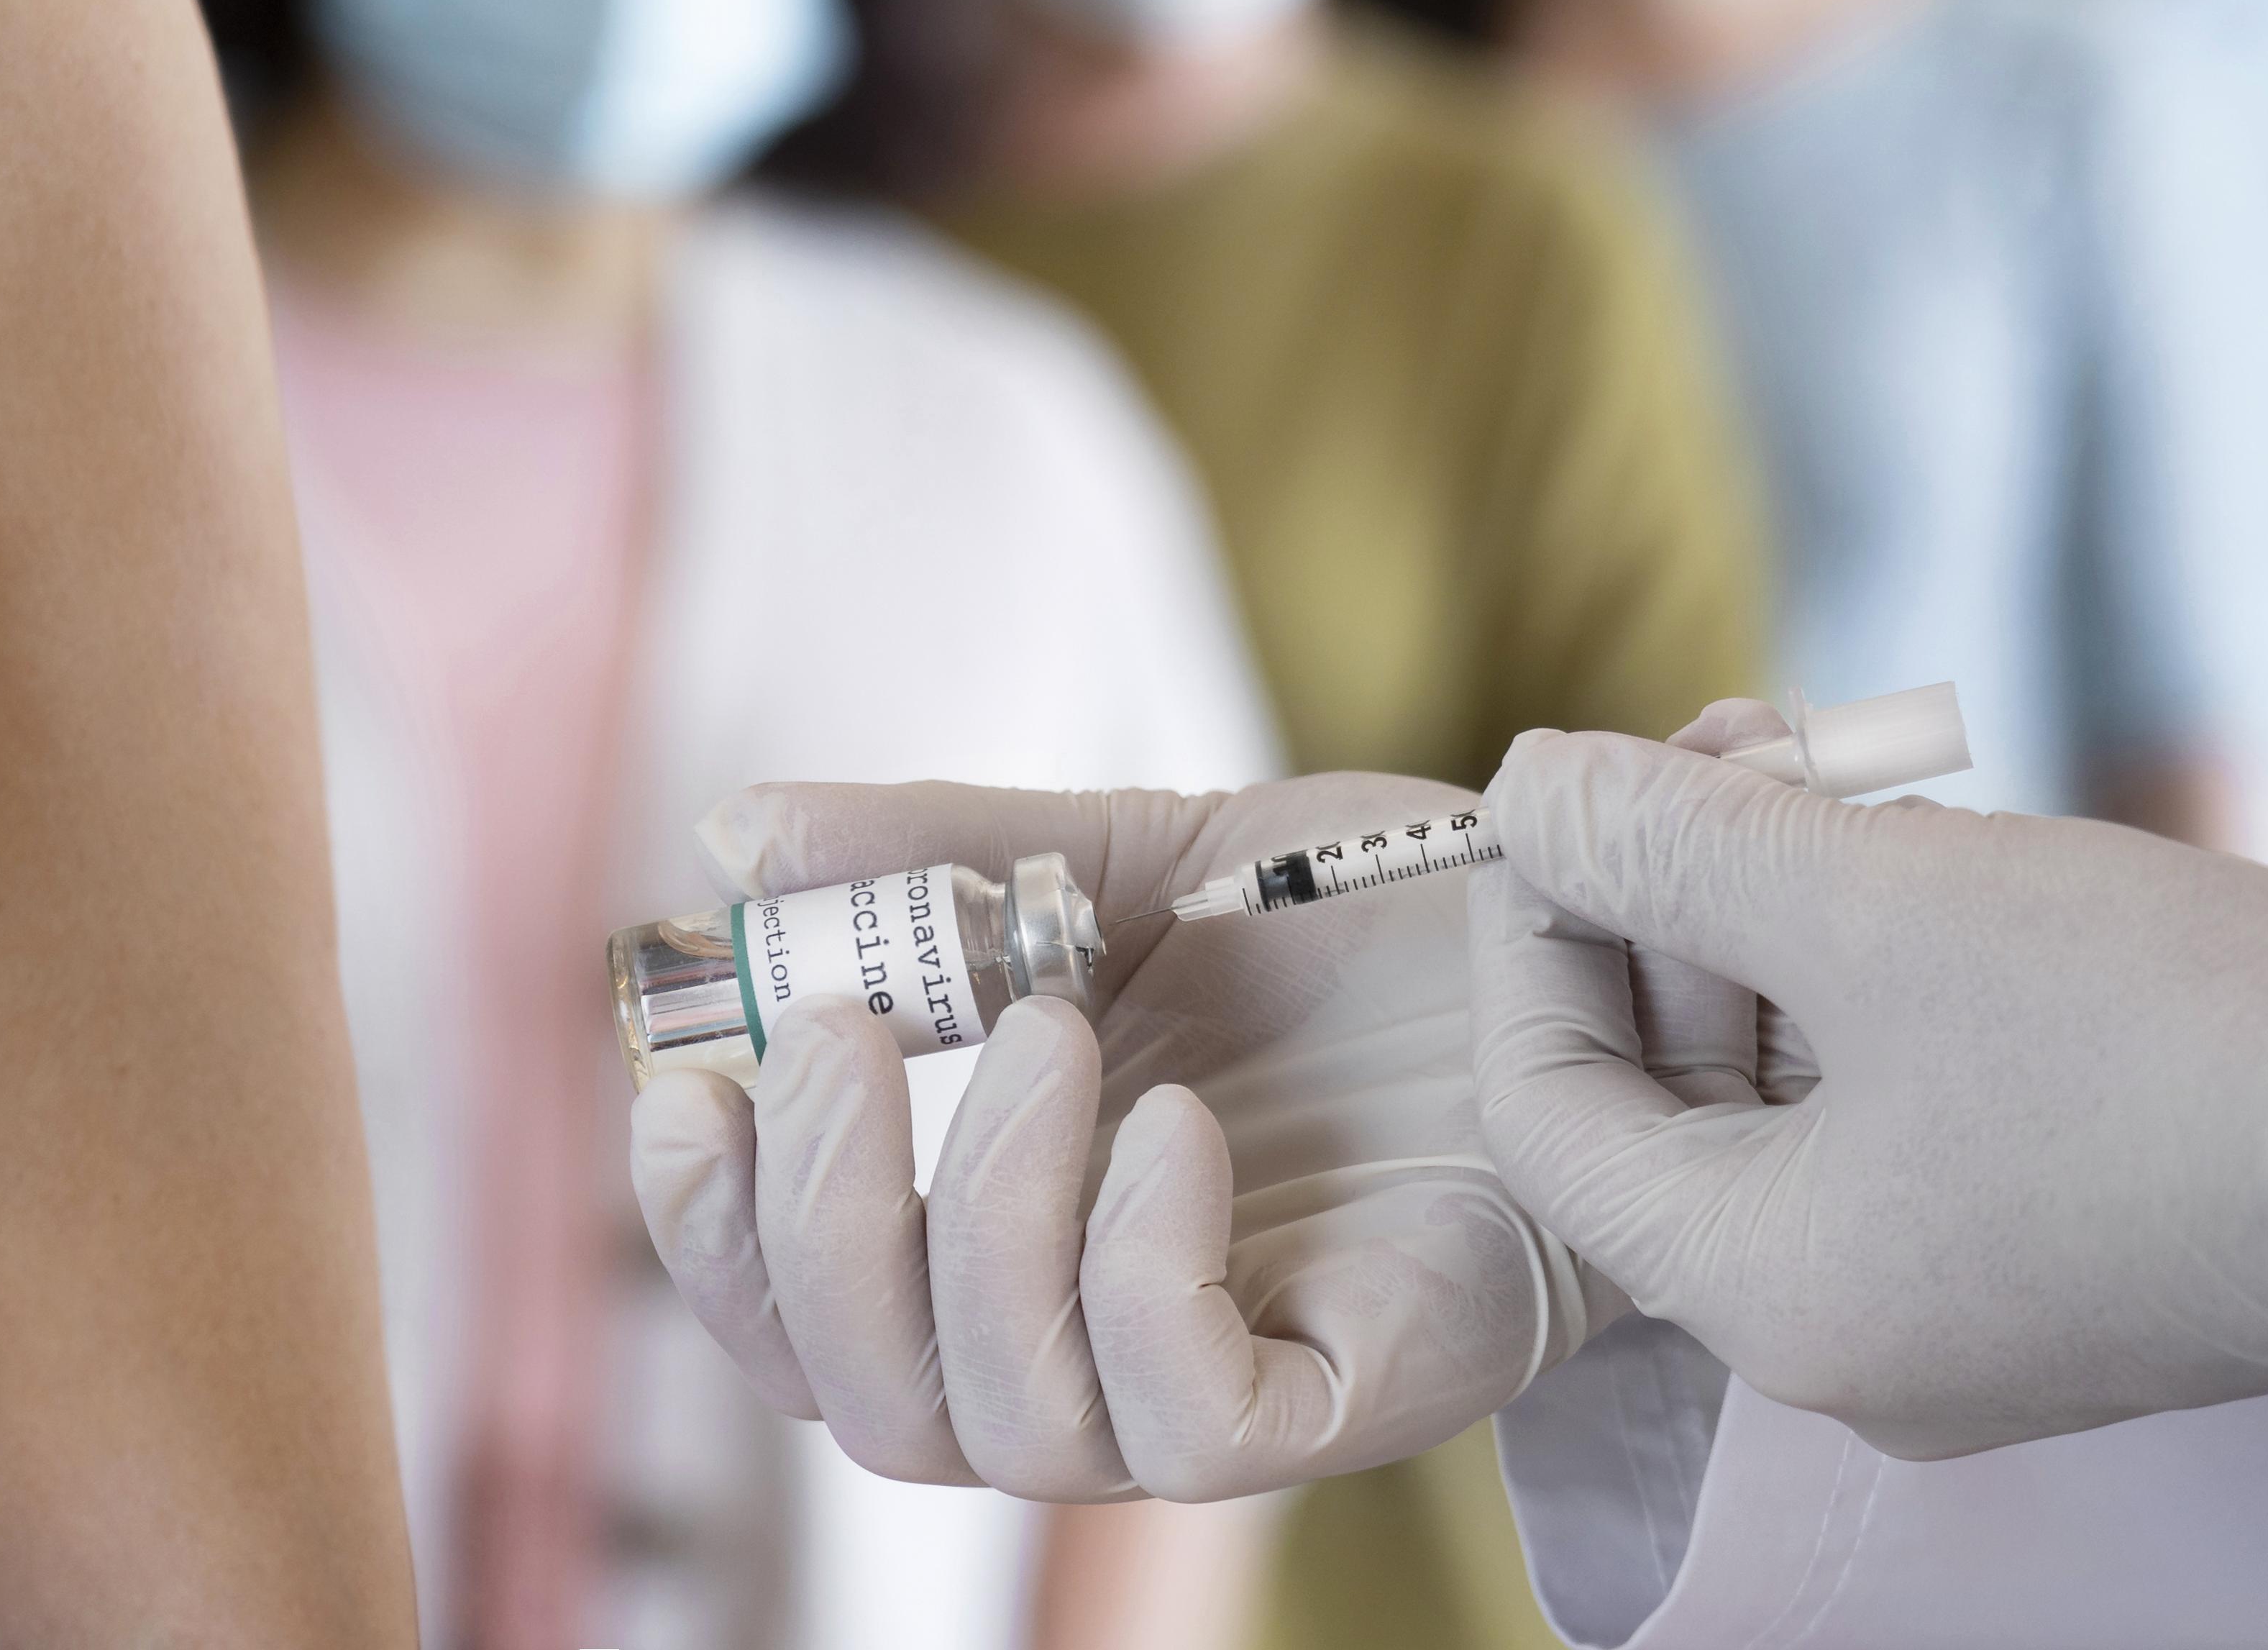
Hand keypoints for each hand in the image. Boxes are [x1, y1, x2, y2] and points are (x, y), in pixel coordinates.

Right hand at [630, 776, 1609, 1502]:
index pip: (799, 1317)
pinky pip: (1188, 1430)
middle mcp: (1087, 1335)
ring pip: (1011, 1429)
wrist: (1585, 935)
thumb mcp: (1128, 856)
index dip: (713, 1238)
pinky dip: (1138, 1280)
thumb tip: (734, 838)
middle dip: (825, 1227)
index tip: (682, 1091)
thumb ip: (938, 859)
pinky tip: (1174, 1126)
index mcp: (1004, 1230)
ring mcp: (1216, 1378)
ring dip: (988, 1223)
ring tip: (1057, 1034)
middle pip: (874, 1401)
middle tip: (855, 1033)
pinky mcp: (1344, 1393)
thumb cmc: (1358, 923)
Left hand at [1472, 702, 2267, 1460]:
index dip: (1536, 933)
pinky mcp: (2076, 1235)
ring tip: (1834, 757)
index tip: (1570, 782)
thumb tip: (1524, 788)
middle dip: (1680, 890)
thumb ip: (1675, 842)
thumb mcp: (1879, 904)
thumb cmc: (2160, 1036)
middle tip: (1734, 725)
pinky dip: (1895, 963)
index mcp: (1776, 1296)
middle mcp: (1859, 1331)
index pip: (1553, 1116)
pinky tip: (1935, 839)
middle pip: (1678, 1090)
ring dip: (1791, 904)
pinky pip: (1917, 1090)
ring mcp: (1975, 1294)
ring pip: (1803, 1074)